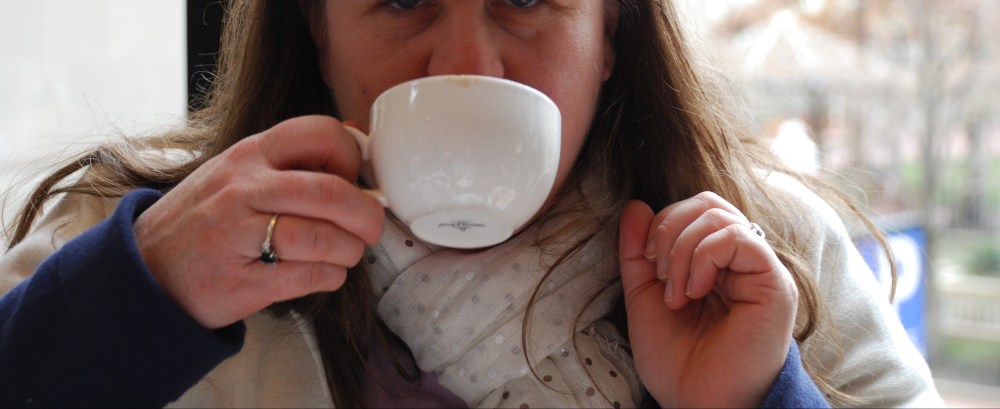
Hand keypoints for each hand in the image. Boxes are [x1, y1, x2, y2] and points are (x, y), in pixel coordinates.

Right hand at [133, 116, 384, 328]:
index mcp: (249, 155)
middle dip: (367, 214)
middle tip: (372, 227)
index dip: (353, 156)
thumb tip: (356, 137)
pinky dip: (331, 276)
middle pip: (331, 192)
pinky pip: (310, 276)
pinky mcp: (243, 282)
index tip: (358, 179)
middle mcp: (243, 189)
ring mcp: (239, 235)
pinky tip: (325, 273)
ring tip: (346, 253)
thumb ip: (291, 159)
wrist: (147, 270)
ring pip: (323, 237)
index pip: (320, 133)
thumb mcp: (238, 172)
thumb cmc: (205, 220)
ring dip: (350, 250)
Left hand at [618, 192, 797, 406]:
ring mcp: (760, 270)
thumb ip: (638, 253)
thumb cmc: (678, 362)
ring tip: (677, 293)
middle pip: (707, 203)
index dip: (662, 225)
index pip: (693, 209)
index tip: (649, 268)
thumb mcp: (644, 297)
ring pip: (719, 217)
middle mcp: (742, 261)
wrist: (698, 403)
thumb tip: (635, 205)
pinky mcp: (773, 283)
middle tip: (660, 274)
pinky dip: (704, 258)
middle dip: (669, 229)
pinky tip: (695, 292)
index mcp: (716, 262)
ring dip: (681, 251)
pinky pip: (739, 238)